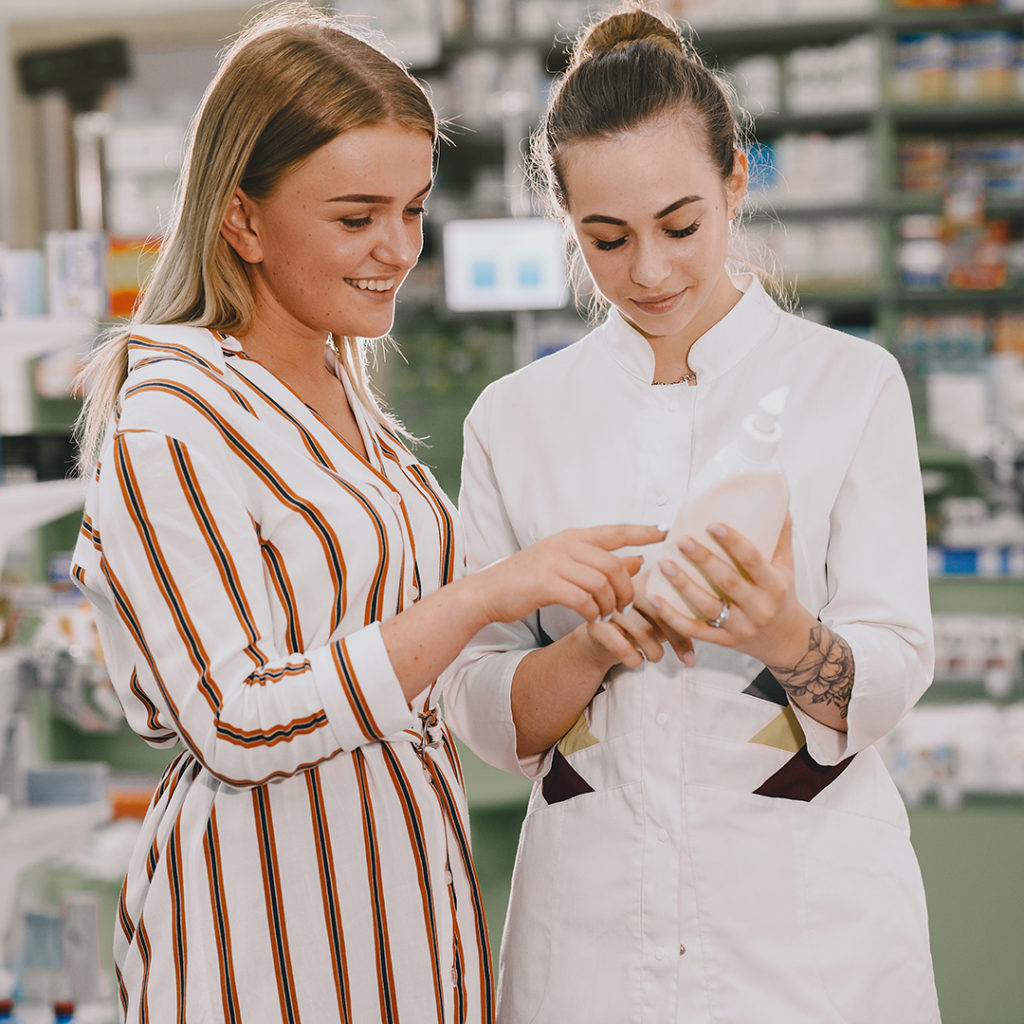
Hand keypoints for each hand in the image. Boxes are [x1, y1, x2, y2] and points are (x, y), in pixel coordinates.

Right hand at [473, 524, 666, 626]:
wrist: (488, 593)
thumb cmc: (527, 581)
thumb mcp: (565, 565)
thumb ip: (599, 562)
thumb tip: (639, 559)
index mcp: (572, 537)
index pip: (615, 531)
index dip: (642, 532)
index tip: (665, 533)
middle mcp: (565, 545)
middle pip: (613, 564)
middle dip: (626, 588)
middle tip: (627, 606)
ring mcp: (554, 563)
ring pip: (601, 583)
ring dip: (610, 604)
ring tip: (607, 615)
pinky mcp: (545, 584)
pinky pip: (583, 598)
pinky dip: (593, 611)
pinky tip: (591, 619)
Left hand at [647, 514, 815, 665]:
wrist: (785, 641)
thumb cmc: (781, 596)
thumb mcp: (786, 566)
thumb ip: (780, 535)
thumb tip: (779, 500)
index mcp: (774, 585)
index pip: (753, 560)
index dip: (733, 542)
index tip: (712, 524)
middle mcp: (758, 607)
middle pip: (728, 582)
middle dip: (704, 560)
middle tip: (681, 541)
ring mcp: (740, 627)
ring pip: (707, 606)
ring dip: (683, 585)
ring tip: (663, 564)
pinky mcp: (723, 641)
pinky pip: (694, 630)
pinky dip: (672, 616)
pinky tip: (655, 599)